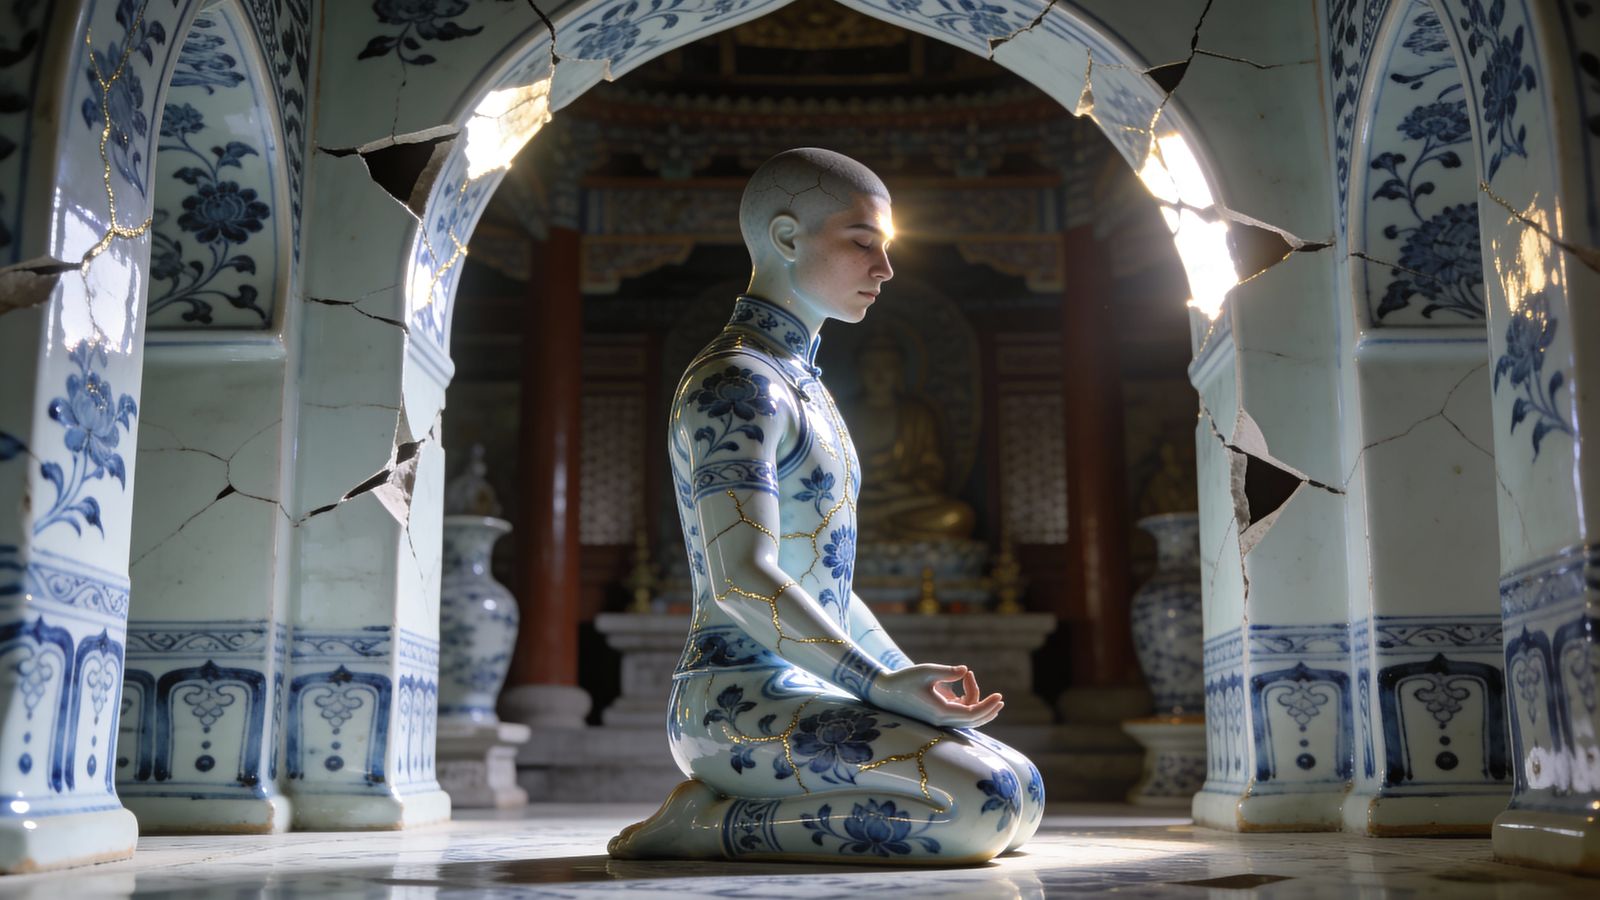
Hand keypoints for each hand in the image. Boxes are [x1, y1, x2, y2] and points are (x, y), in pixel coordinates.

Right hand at [871, 664, 1003, 728]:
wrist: (884, 691)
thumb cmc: (903, 680)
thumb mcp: (925, 671)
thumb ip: (946, 672)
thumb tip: (964, 671)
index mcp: (941, 712)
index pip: (971, 714)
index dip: (987, 707)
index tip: (999, 696)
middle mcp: (942, 719)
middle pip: (973, 720)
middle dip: (988, 710)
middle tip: (1000, 698)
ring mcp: (939, 718)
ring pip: (966, 715)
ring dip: (974, 698)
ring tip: (968, 676)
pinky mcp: (936, 714)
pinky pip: (958, 711)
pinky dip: (965, 699)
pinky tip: (963, 681)